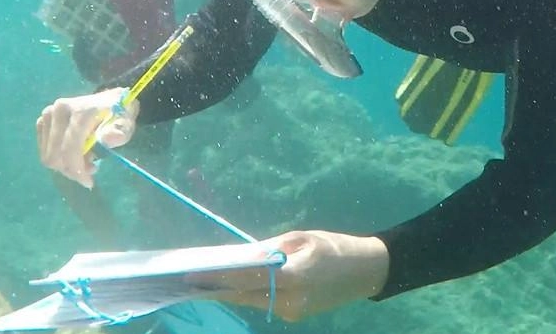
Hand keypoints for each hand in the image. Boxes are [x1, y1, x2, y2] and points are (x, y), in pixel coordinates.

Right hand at [36, 89, 136, 188]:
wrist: (107, 99)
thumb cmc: (117, 113)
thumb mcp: (126, 122)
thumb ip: (119, 131)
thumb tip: (108, 139)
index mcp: (78, 111)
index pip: (69, 148)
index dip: (77, 170)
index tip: (89, 182)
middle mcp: (57, 111)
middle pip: (56, 156)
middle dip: (72, 170)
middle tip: (91, 169)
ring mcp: (47, 115)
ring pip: (48, 156)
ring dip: (66, 166)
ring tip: (85, 160)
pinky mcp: (42, 121)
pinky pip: (45, 151)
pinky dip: (59, 158)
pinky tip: (74, 154)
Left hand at [187, 230, 388, 320]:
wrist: (366, 271)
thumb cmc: (334, 247)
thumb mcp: (301, 238)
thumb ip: (268, 250)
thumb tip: (240, 256)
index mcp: (294, 275)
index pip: (246, 278)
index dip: (218, 277)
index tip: (192, 275)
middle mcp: (291, 300)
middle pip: (244, 295)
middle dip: (216, 288)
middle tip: (190, 281)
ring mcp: (293, 313)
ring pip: (252, 302)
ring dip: (231, 291)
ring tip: (206, 282)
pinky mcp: (295, 317)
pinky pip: (265, 303)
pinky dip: (250, 293)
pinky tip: (235, 285)